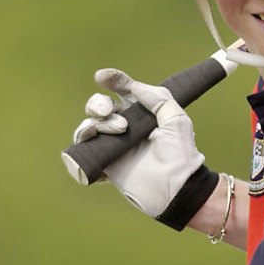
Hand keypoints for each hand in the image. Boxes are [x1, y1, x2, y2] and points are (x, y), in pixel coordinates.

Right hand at [72, 68, 218, 229]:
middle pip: (100, 107)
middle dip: (98, 104)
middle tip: (110, 111)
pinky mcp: (105, 166)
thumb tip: (135, 86)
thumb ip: (158, 98)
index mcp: (142, 114)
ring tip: (119, 131)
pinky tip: (93, 142)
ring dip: (97, 124)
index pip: (123, 91)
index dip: (112, 81)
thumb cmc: (181, 154)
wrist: (176, 188)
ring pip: (89, 126)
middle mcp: (124, 127)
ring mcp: (113, 146)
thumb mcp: (176, 119)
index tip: (102, 77)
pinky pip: (83, 153)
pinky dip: (82, 145)